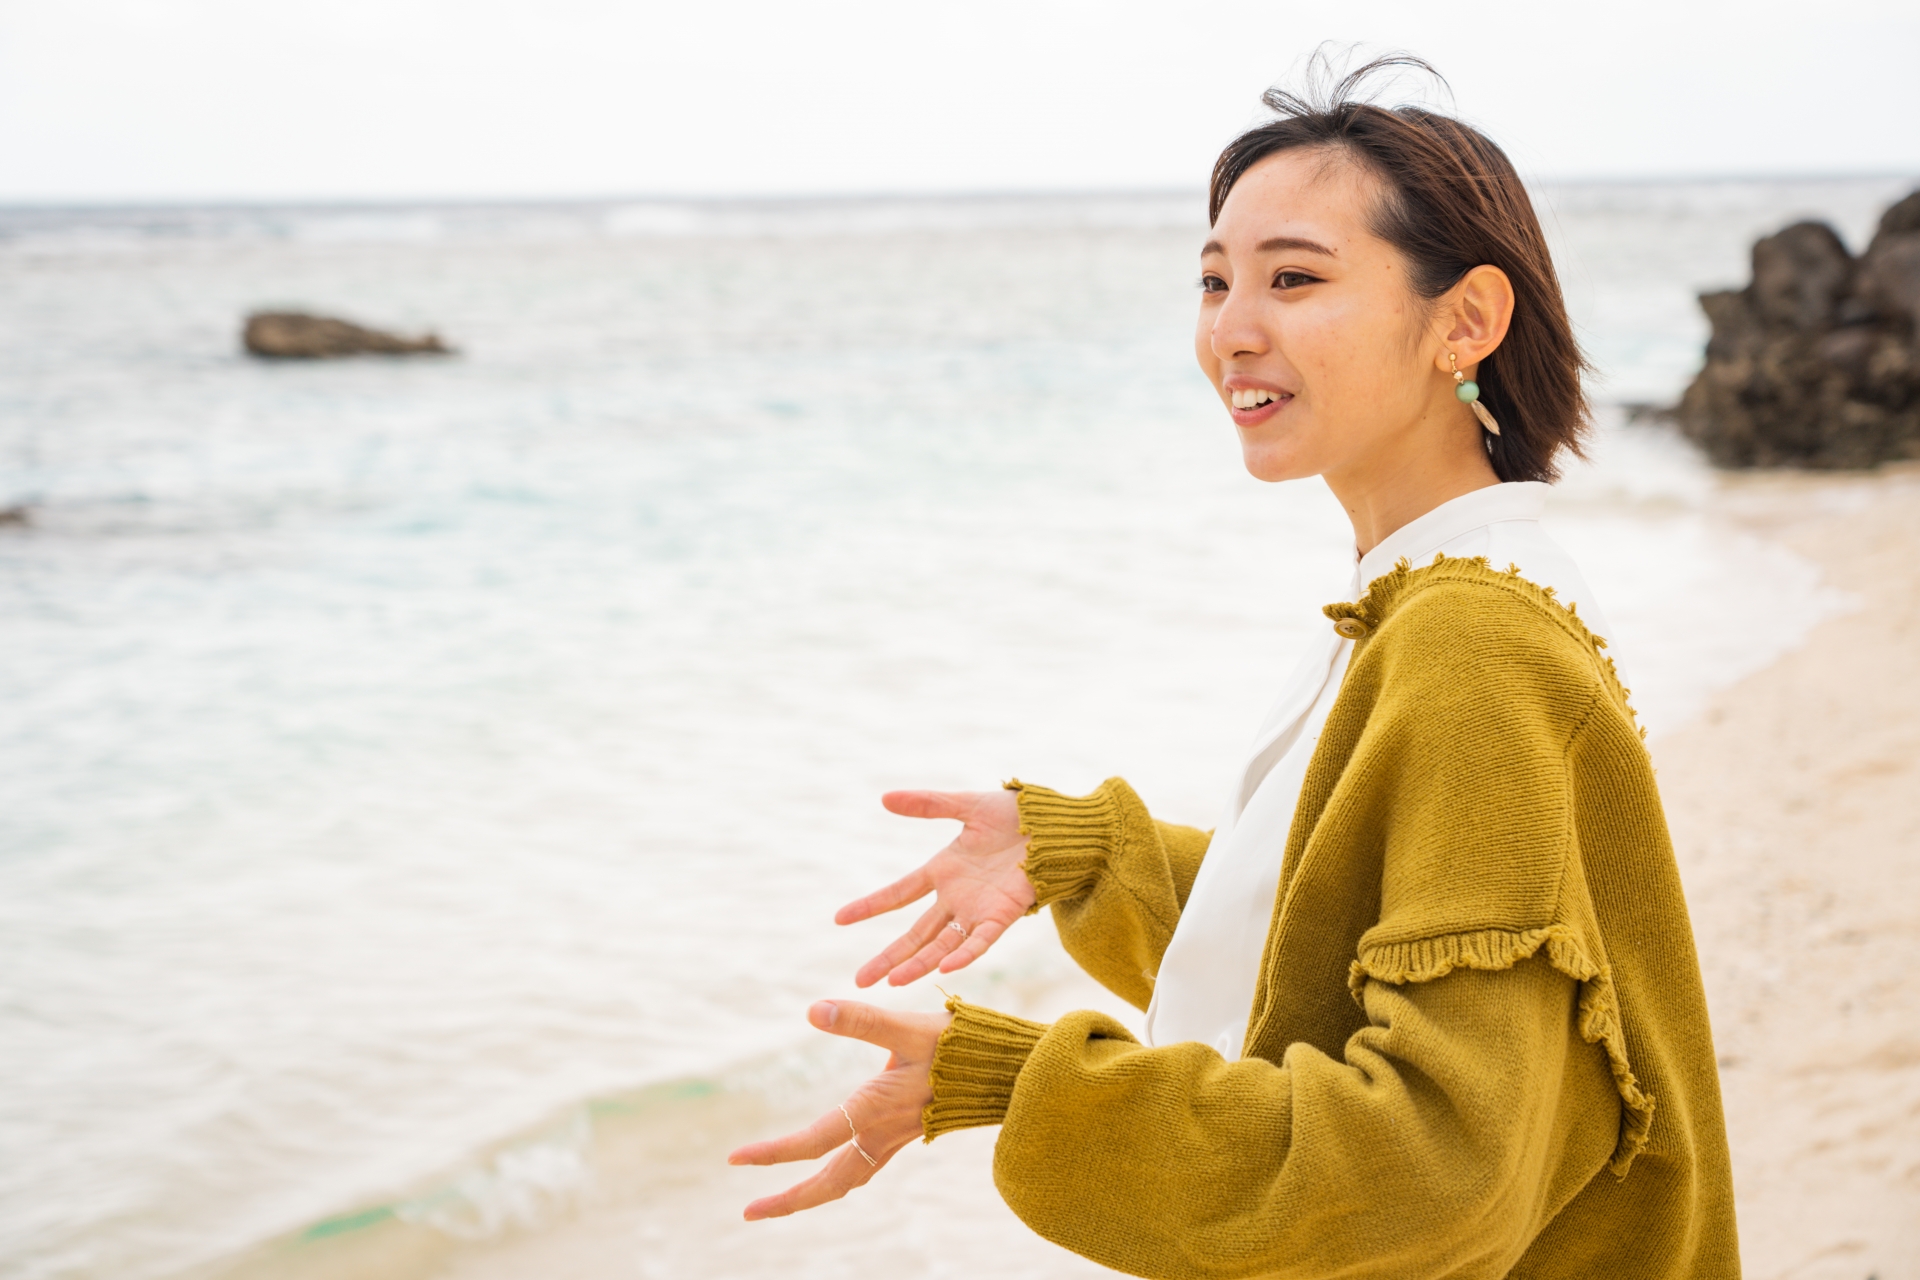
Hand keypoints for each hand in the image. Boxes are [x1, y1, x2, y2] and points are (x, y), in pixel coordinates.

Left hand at [728, 999, 950, 1219]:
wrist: (1009, 1072)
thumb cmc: (960, 1045)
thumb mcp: (908, 1026)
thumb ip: (860, 1020)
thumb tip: (812, 1010)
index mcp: (876, 1109)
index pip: (814, 1141)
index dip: (772, 1153)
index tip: (735, 1160)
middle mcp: (883, 1133)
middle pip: (829, 1181)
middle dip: (788, 1199)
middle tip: (750, 1211)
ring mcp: (898, 1138)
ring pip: (848, 1179)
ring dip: (813, 1192)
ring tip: (783, 1201)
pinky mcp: (910, 1133)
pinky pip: (867, 1167)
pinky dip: (841, 1177)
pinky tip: (835, 1170)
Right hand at [838, 789, 1034, 986]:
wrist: (1056, 825)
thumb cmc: (1015, 815)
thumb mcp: (966, 806)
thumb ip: (928, 804)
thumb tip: (884, 798)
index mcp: (943, 871)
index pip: (898, 894)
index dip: (870, 906)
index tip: (839, 919)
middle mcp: (957, 897)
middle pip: (915, 934)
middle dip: (888, 957)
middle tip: (859, 980)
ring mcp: (979, 909)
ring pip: (942, 945)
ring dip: (919, 963)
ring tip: (892, 983)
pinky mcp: (1005, 914)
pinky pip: (981, 940)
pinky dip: (964, 954)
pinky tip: (944, 968)